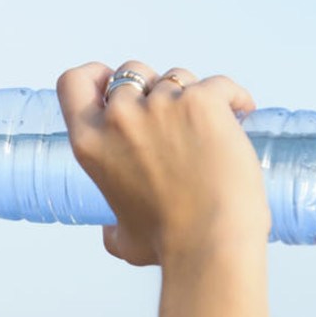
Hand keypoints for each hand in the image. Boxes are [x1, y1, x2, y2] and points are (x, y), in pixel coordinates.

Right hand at [56, 61, 268, 268]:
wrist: (210, 243)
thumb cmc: (169, 244)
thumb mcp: (122, 238)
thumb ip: (112, 229)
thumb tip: (110, 231)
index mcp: (91, 144)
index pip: (74, 82)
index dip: (95, 76)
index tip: (111, 86)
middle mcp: (121, 117)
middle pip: (131, 72)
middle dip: (153, 87)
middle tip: (176, 118)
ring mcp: (162, 105)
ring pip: (177, 77)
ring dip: (193, 96)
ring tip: (212, 130)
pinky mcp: (202, 102)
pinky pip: (219, 85)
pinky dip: (233, 98)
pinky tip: (241, 115)